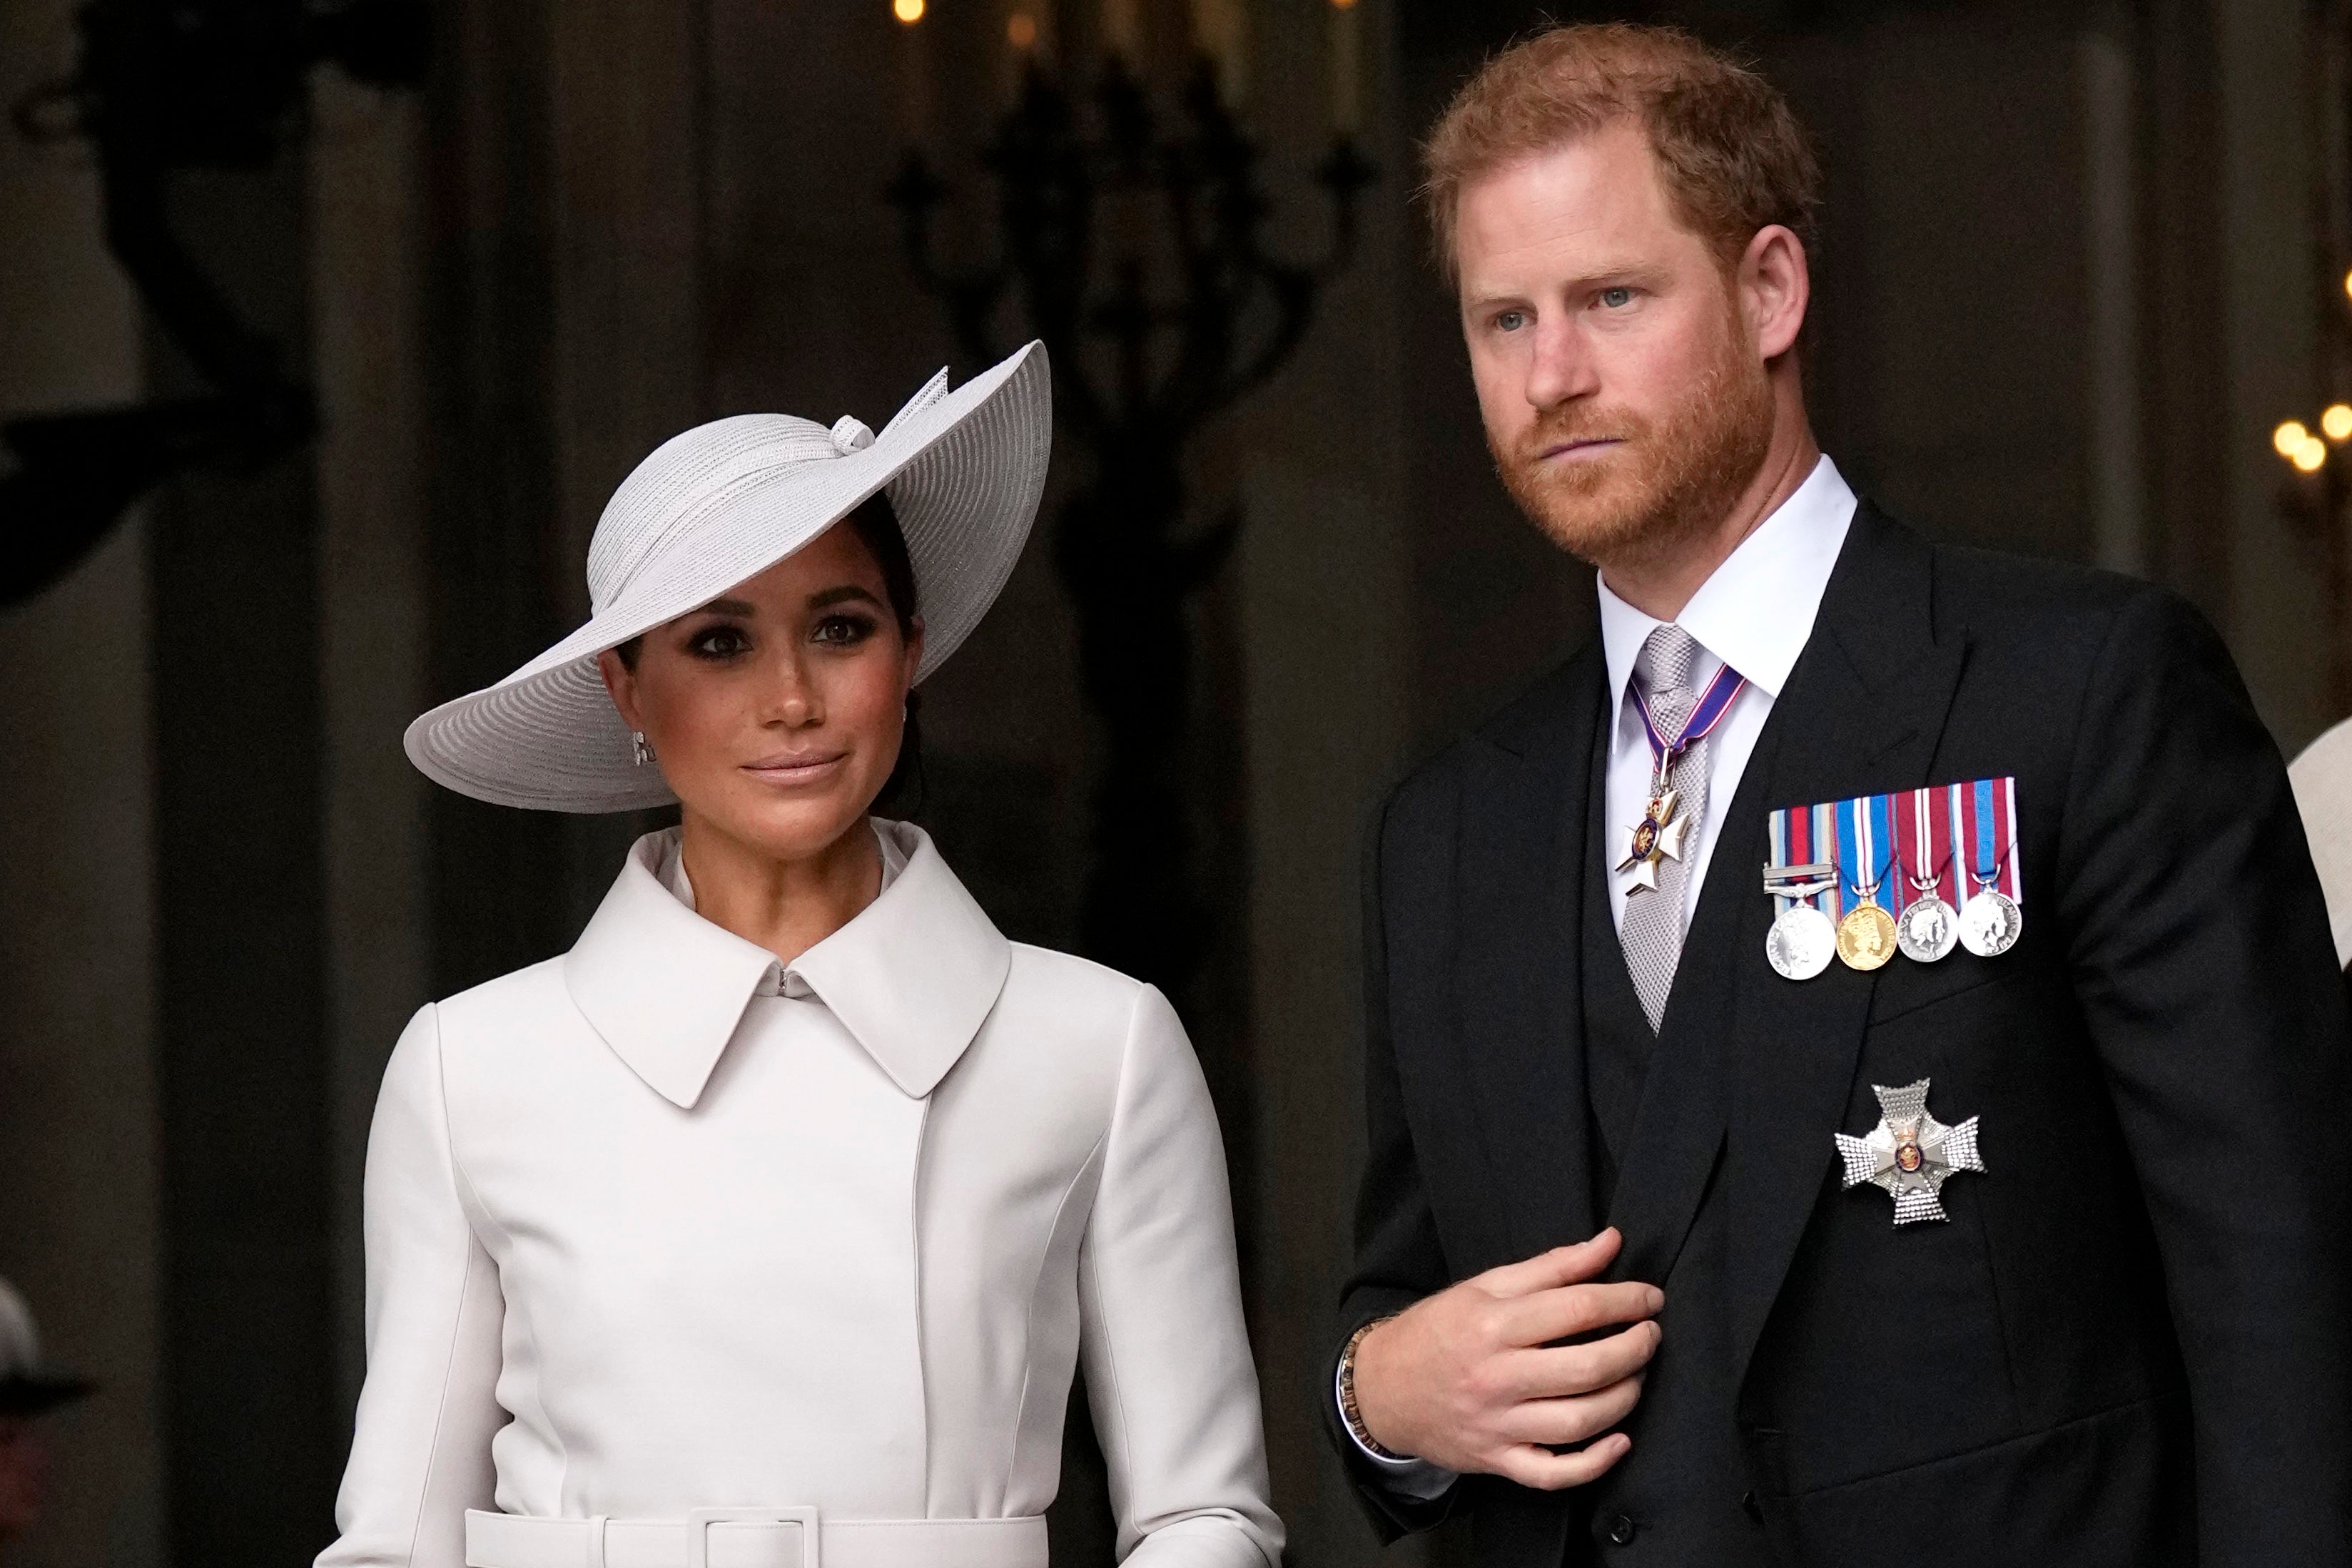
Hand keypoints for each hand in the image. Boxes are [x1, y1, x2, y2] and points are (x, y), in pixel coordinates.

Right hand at [1352, 1228, 1662, 1488]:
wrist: (1384, 1388)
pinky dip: (1595, 1462)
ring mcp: (1498, 1424)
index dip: (1626, 1300)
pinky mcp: (1499, 1459)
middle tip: (1651, 1335)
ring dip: (1625, 1397)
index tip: (1651, 1298)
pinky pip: (1555, 1473)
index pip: (1576, 1309)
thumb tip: (1610, 1242)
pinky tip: (1621, 1441)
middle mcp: (1496, 1376)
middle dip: (1635, 1349)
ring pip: (1579, 1421)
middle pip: (1586, 1367)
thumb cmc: (1439, 1330)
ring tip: (1636, 1375)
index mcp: (1492, 1323)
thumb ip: (1553, 1266)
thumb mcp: (1486, 1286)